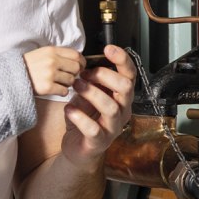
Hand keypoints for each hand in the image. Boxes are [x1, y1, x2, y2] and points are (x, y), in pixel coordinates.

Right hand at [24, 46, 85, 95]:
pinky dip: (62, 92)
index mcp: (52, 50)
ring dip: (67, 83)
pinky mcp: (47, 87)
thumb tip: (77, 60)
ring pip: (71, 81)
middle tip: (68, 76)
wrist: (12, 76)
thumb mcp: (42, 53)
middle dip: (74, 74)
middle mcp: (52, 61)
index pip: (76, 55)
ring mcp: (49, 74)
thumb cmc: (28, 65)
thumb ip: (58, 54)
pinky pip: (64, 91)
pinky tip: (54, 89)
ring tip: (58, 82)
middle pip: (76, 68)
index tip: (80, 67)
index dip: (81, 62)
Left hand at [62, 44, 134, 168]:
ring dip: (91, 93)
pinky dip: (79, 117)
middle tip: (83, 74)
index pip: (130, 75)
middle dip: (104, 76)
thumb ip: (91, 81)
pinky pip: (93, 129)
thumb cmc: (86, 119)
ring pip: (110, 107)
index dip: (122, 60)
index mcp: (122, 97)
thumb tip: (86, 62)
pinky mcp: (99, 142)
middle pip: (124, 88)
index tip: (108, 49)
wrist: (79, 148)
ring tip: (75, 86)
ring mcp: (113, 127)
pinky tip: (68, 109)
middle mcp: (122, 111)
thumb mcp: (89, 95)